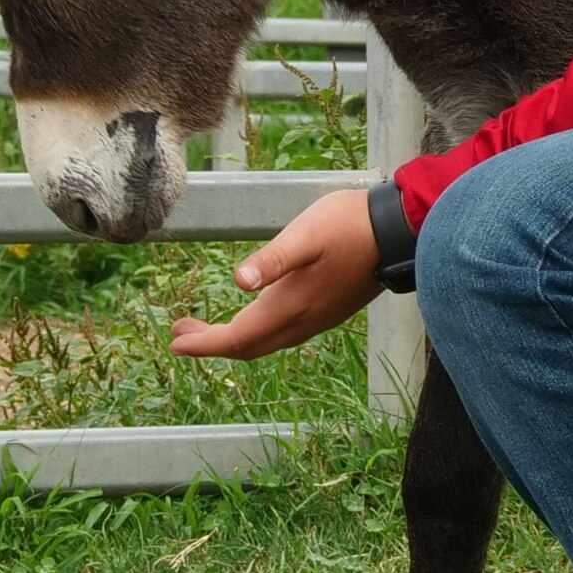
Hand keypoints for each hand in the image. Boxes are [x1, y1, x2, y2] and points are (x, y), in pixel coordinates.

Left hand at [170, 185, 385, 361]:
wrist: (399, 231)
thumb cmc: (350, 225)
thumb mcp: (306, 234)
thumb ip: (272, 260)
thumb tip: (237, 283)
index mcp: (292, 306)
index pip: (238, 338)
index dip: (203, 344)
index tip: (174, 341)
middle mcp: (303, 322)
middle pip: (249, 347)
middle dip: (211, 344)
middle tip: (180, 333)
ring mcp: (317, 320)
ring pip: (266, 342)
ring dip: (233, 338)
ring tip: (204, 326)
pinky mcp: (327, 311)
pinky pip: (282, 334)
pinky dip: (256, 332)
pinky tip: (251, 313)